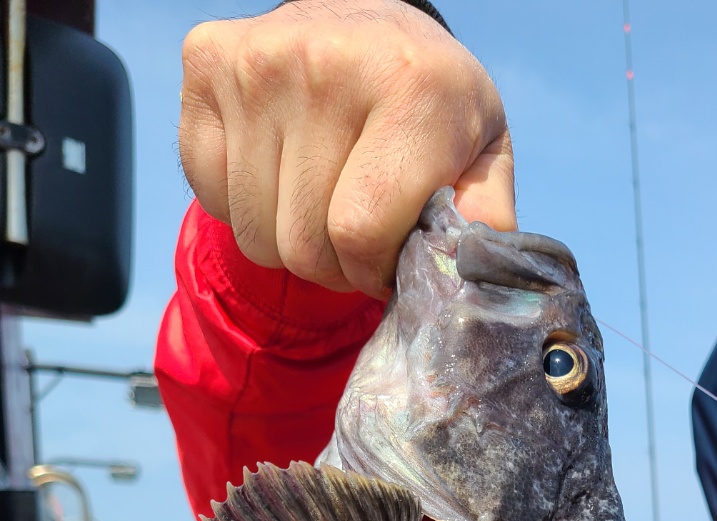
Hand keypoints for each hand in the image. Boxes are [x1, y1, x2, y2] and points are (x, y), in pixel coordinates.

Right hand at [178, 0, 515, 296]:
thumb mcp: (483, 155)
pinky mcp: (208, 62)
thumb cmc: (433, 110)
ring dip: (289, 242)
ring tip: (322, 203)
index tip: (389, 258)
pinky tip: (281, 171)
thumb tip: (466, 268)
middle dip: (334, 265)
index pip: (359, 234)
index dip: (372, 270)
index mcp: (412, 86)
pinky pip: (211, 196)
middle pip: (303, 244)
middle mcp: (327, 60)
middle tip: (357, 236)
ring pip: (255, 234)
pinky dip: (245, 207)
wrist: (377, 30)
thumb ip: (485, 217)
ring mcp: (258, 59)